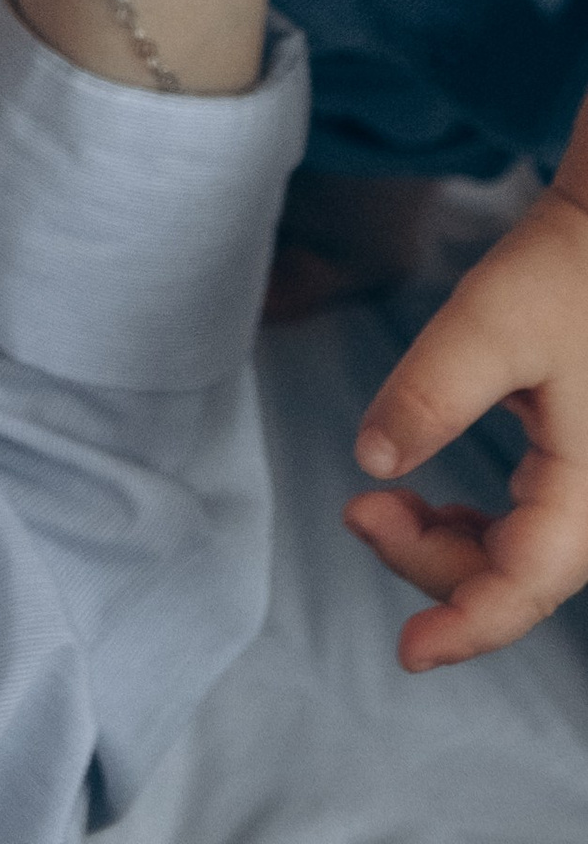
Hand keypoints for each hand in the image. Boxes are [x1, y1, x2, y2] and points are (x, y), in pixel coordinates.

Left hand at [348, 134, 587, 668]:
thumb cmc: (564, 271)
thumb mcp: (488, 325)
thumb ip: (430, 394)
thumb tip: (371, 464)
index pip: (525, 589)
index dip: (465, 628)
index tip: (406, 653)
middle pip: (512, 577)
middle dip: (428, 562)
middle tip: (357, 512)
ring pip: (515, 556)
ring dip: (444, 547)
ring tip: (376, 508)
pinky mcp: (575, 465)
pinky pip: (523, 526)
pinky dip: (469, 528)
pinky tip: (426, 506)